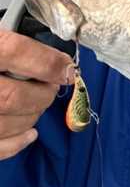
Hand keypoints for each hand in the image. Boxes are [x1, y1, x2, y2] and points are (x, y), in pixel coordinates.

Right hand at [0, 29, 73, 159]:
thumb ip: (3, 43)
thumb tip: (46, 57)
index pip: (15, 52)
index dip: (47, 61)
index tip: (66, 67)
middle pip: (13, 96)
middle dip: (42, 94)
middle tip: (51, 87)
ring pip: (7, 124)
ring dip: (31, 116)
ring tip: (36, 105)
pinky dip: (16, 143)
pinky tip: (29, 133)